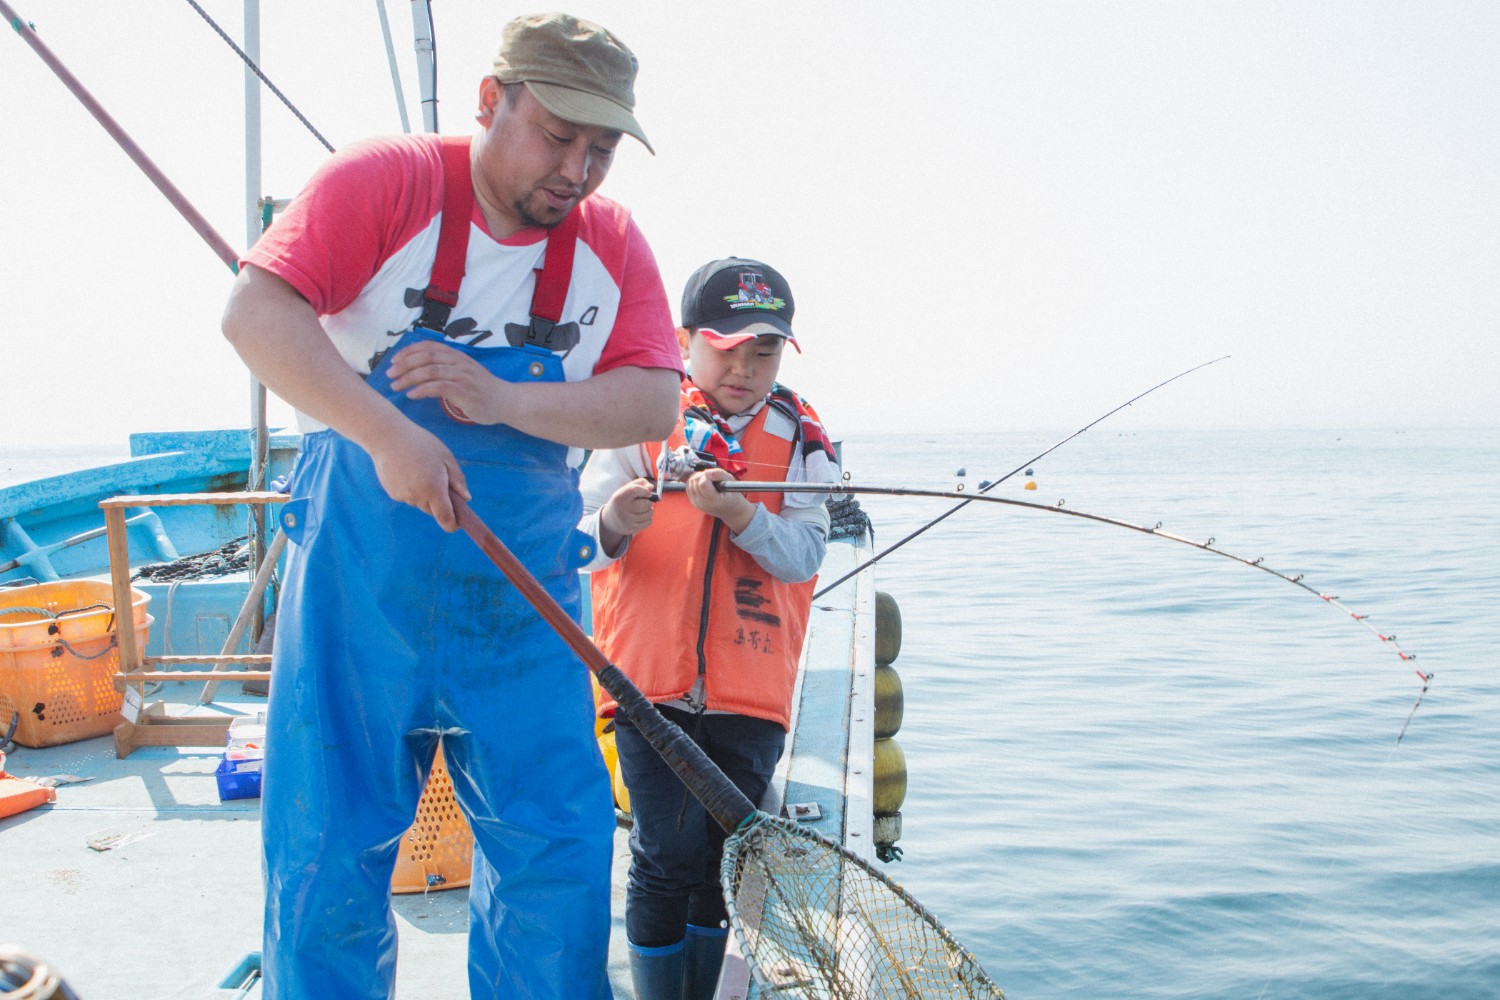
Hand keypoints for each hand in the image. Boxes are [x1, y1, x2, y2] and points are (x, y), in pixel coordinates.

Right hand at [365, 421, 470, 531]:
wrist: (387, 436)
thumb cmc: (421, 444)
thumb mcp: (446, 458)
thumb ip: (458, 480)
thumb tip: (466, 498)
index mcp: (434, 489)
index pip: (445, 519)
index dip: (453, 524)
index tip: (458, 521)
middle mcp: (417, 497)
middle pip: (433, 511)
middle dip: (440, 502)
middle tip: (440, 479)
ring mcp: (403, 496)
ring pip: (420, 503)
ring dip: (425, 494)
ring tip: (421, 469)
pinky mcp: (393, 493)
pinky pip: (408, 497)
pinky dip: (412, 489)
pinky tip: (408, 470)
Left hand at [387, 341, 508, 425]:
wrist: (506, 401)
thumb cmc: (481, 389)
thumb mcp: (463, 371)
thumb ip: (444, 367)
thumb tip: (416, 368)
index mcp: (457, 355)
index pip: (428, 346)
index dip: (408, 351)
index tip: (393, 361)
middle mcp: (459, 362)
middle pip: (426, 357)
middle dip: (404, 364)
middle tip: (390, 374)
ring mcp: (463, 376)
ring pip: (430, 371)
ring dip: (409, 378)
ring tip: (396, 386)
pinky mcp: (465, 392)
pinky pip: (439, 387)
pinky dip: (422, 390)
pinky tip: (412, 395)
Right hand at [599, 478, 655, 554]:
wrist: (611, 520)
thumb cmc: (622, 501)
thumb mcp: (626, 490)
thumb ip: (639, 484)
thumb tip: (651, 487)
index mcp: (620, 497)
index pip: (635, 490)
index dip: (645, 490)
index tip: (647, 492)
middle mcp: (623, 509)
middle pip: (646, 503)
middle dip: (648, 501)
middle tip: (643, 502)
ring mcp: (628, 520)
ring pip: (649, 513)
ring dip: (649, 510)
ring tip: (642, 509)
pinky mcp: (632, 528)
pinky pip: (649, 522)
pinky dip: (648, 518)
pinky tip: (641, 516)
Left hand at [686, 468, 755, 533]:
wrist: (730, 510)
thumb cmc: (732, 495)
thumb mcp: (731, 482)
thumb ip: (719, 474)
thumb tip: (706, 472)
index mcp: (714, 501)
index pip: (703, 483)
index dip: (708, 476)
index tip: (715, 477)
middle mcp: (703, 503)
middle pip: (695, 481)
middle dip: (703, 475)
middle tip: (712, 477)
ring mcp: (697, 504)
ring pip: (690, 483)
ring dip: (698, 477)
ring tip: (709, 480)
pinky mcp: (693, 502)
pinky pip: (688, 487)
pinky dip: (694, 481)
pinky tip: (703, 482)